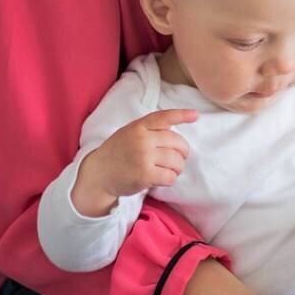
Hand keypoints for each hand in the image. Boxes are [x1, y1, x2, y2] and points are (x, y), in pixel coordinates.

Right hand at [72, 109, 197, 216]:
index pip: (164, 117)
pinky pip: (170, 176)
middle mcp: (142, 140)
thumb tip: (173, 128)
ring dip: (178, 168)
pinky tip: (162, 178)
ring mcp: (143, 157)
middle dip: (183, 152)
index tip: (195, 115)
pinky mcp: (144, 175)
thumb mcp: (129, 133)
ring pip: (176, 161)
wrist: (98, 174)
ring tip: (170, 170)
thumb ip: (149, 129)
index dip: (181, 115)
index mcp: (139, 127)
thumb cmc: (117, 152)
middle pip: (177, 143)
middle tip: (180, 158)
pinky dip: (170, 179)